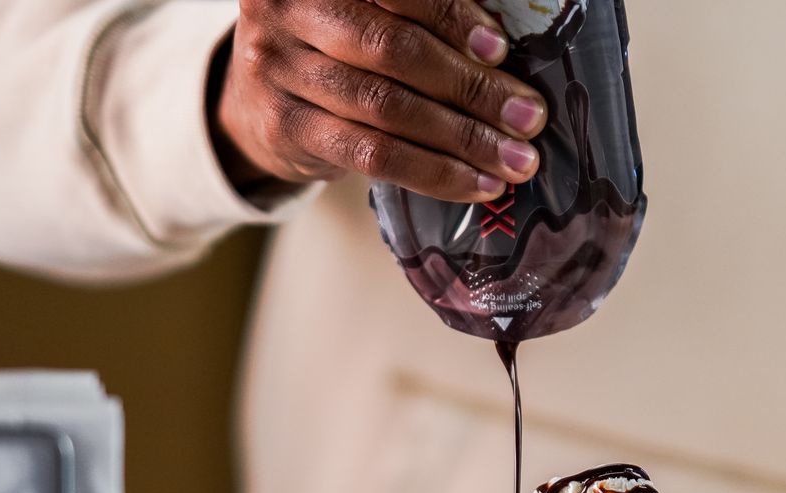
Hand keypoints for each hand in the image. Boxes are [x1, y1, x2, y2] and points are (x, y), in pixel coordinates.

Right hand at [214, 0, 546, 200]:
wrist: (257, 100)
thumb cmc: (336, 45)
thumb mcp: (365, 10)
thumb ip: (418, 16)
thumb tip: (504, 49)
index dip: (450, 16)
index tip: (500, 49)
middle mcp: (285, 8)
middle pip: (393, 50)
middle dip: (471, 87)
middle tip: (527, 116)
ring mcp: (278, 68)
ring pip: (386, 108)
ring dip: (462, 138)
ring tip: (513, 159)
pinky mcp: (284, 127)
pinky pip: (372, 156)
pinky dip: (433, 172)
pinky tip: (476, 182)